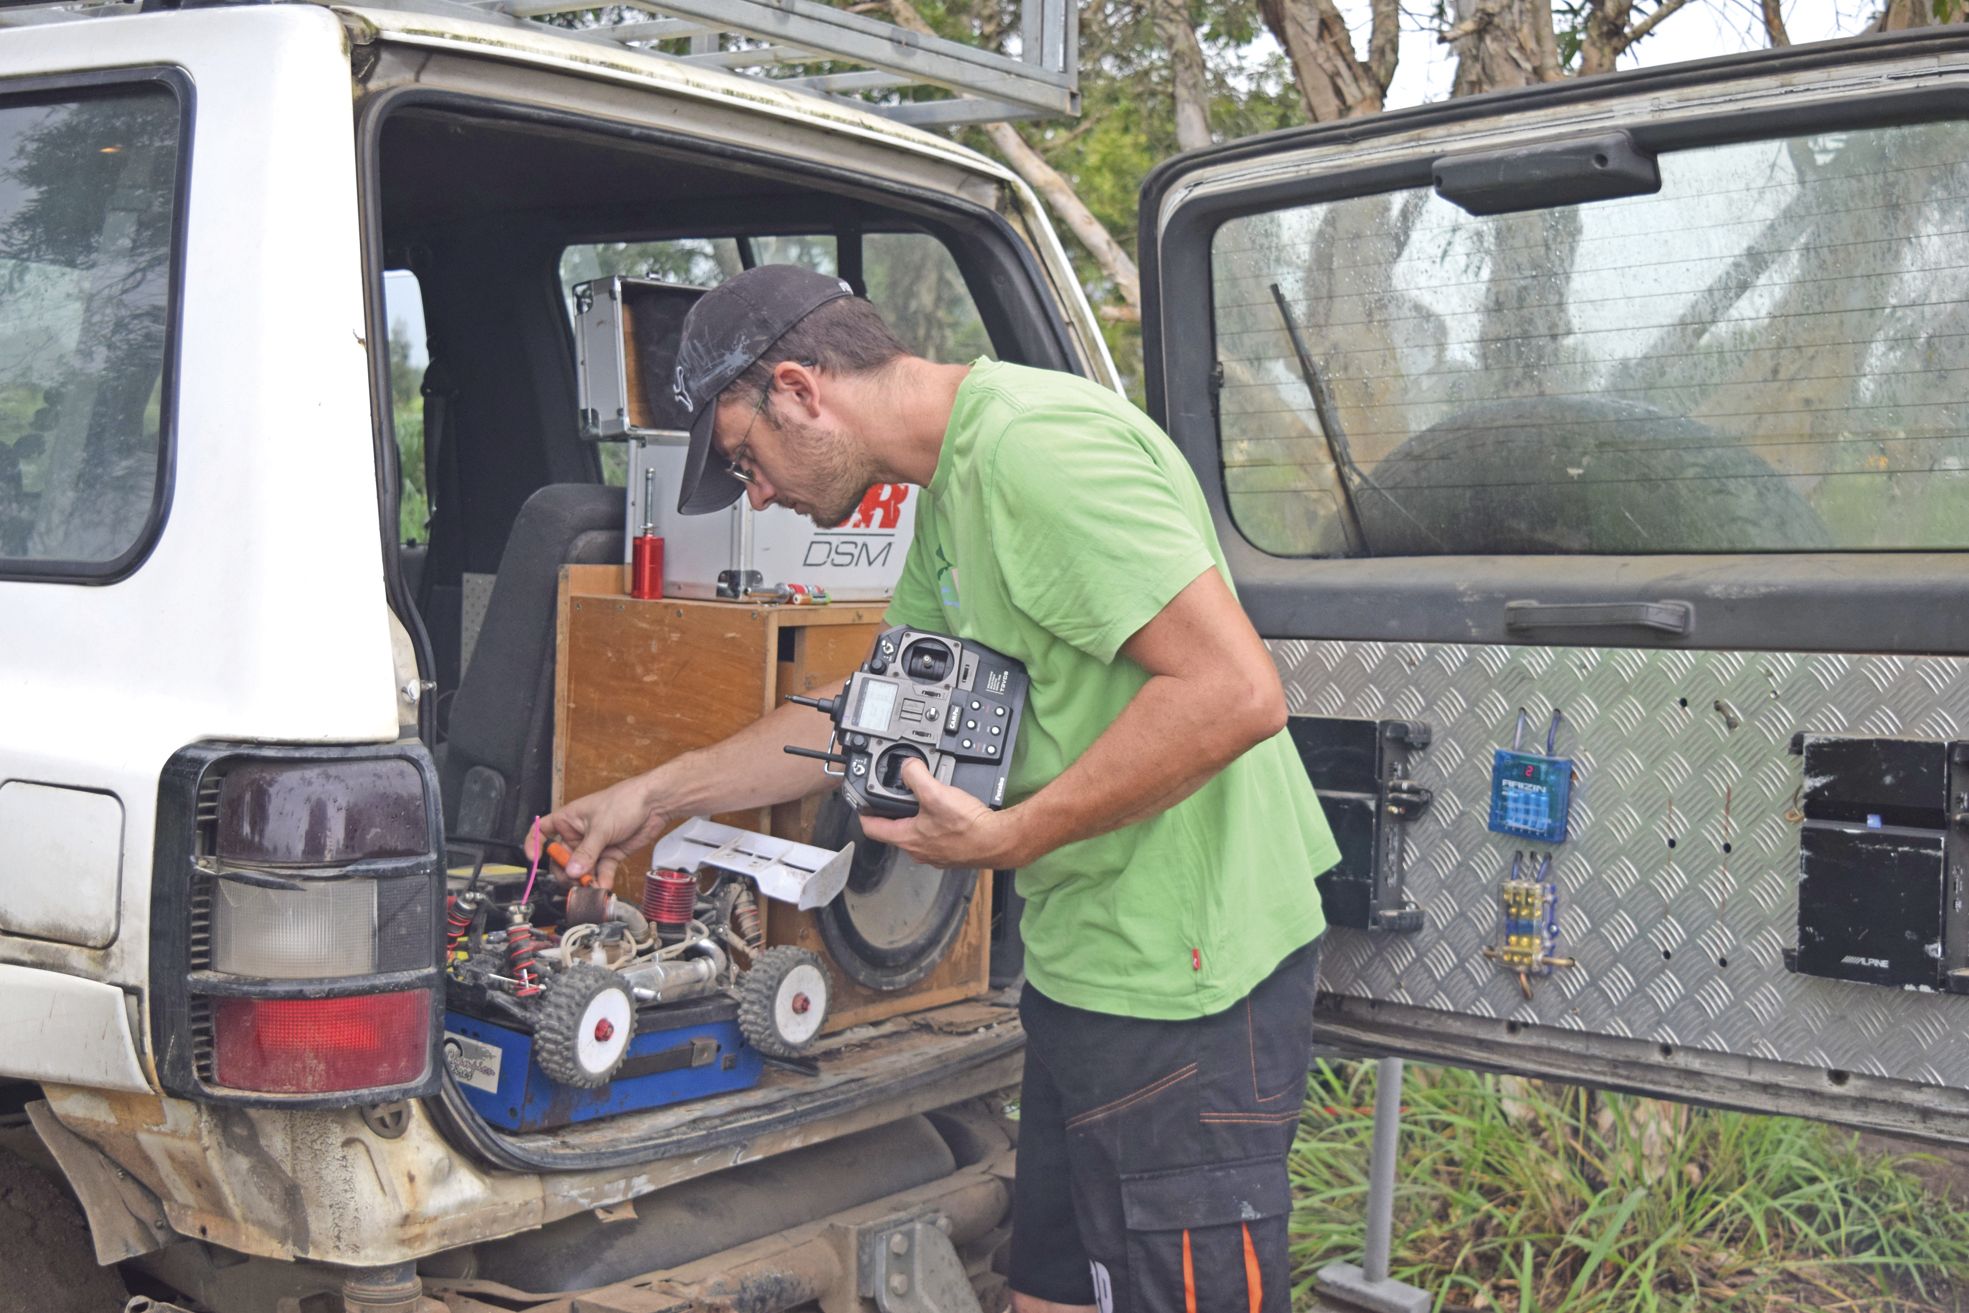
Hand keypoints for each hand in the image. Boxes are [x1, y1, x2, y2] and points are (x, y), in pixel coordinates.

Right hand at [533, 775, 667, 890]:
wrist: (654, 803)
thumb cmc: (625, 800)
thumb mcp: (601, 827)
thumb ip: (586, 852)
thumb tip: (572, 871)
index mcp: (568, 819)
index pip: (541, 832)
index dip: (534, 846)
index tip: (534, 860)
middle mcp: (577, 834)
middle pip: (561, 859)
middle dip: (566, 872)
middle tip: (572, 880)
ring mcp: (593, 846)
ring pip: (581, 869)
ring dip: (584, 880)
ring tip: (590, 886)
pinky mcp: (609, 854)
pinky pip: (600, 871)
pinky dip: (601, 880)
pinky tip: (603, 885)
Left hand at [858, 758, 1018, 869]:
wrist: (997, 841)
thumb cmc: (968, 827)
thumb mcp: (936, 793)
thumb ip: (916, 775)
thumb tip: (907, 765)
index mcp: (907, 838)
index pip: (872, 829)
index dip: (864, 812)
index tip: (862, 803)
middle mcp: (917, 850)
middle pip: (893, 830)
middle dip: (891, 812)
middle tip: (893, 795)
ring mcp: (934, 853)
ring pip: (915, 833)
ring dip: (914, 817)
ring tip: (923, 800)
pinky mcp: (950, 851)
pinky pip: (934, 836)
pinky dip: (934, 823)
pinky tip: (946, 813)